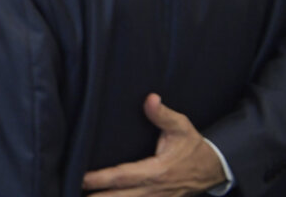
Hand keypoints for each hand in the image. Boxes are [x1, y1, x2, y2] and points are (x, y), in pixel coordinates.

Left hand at [82, 94, 226, 195]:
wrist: (214, 169)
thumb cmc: (192, 146)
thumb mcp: (181, 127)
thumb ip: (162, 114)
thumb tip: (150, 98)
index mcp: (157, 171)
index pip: (122, 176)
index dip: (100, 179)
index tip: (81, 177)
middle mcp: (154, 190)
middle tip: (71, 191)